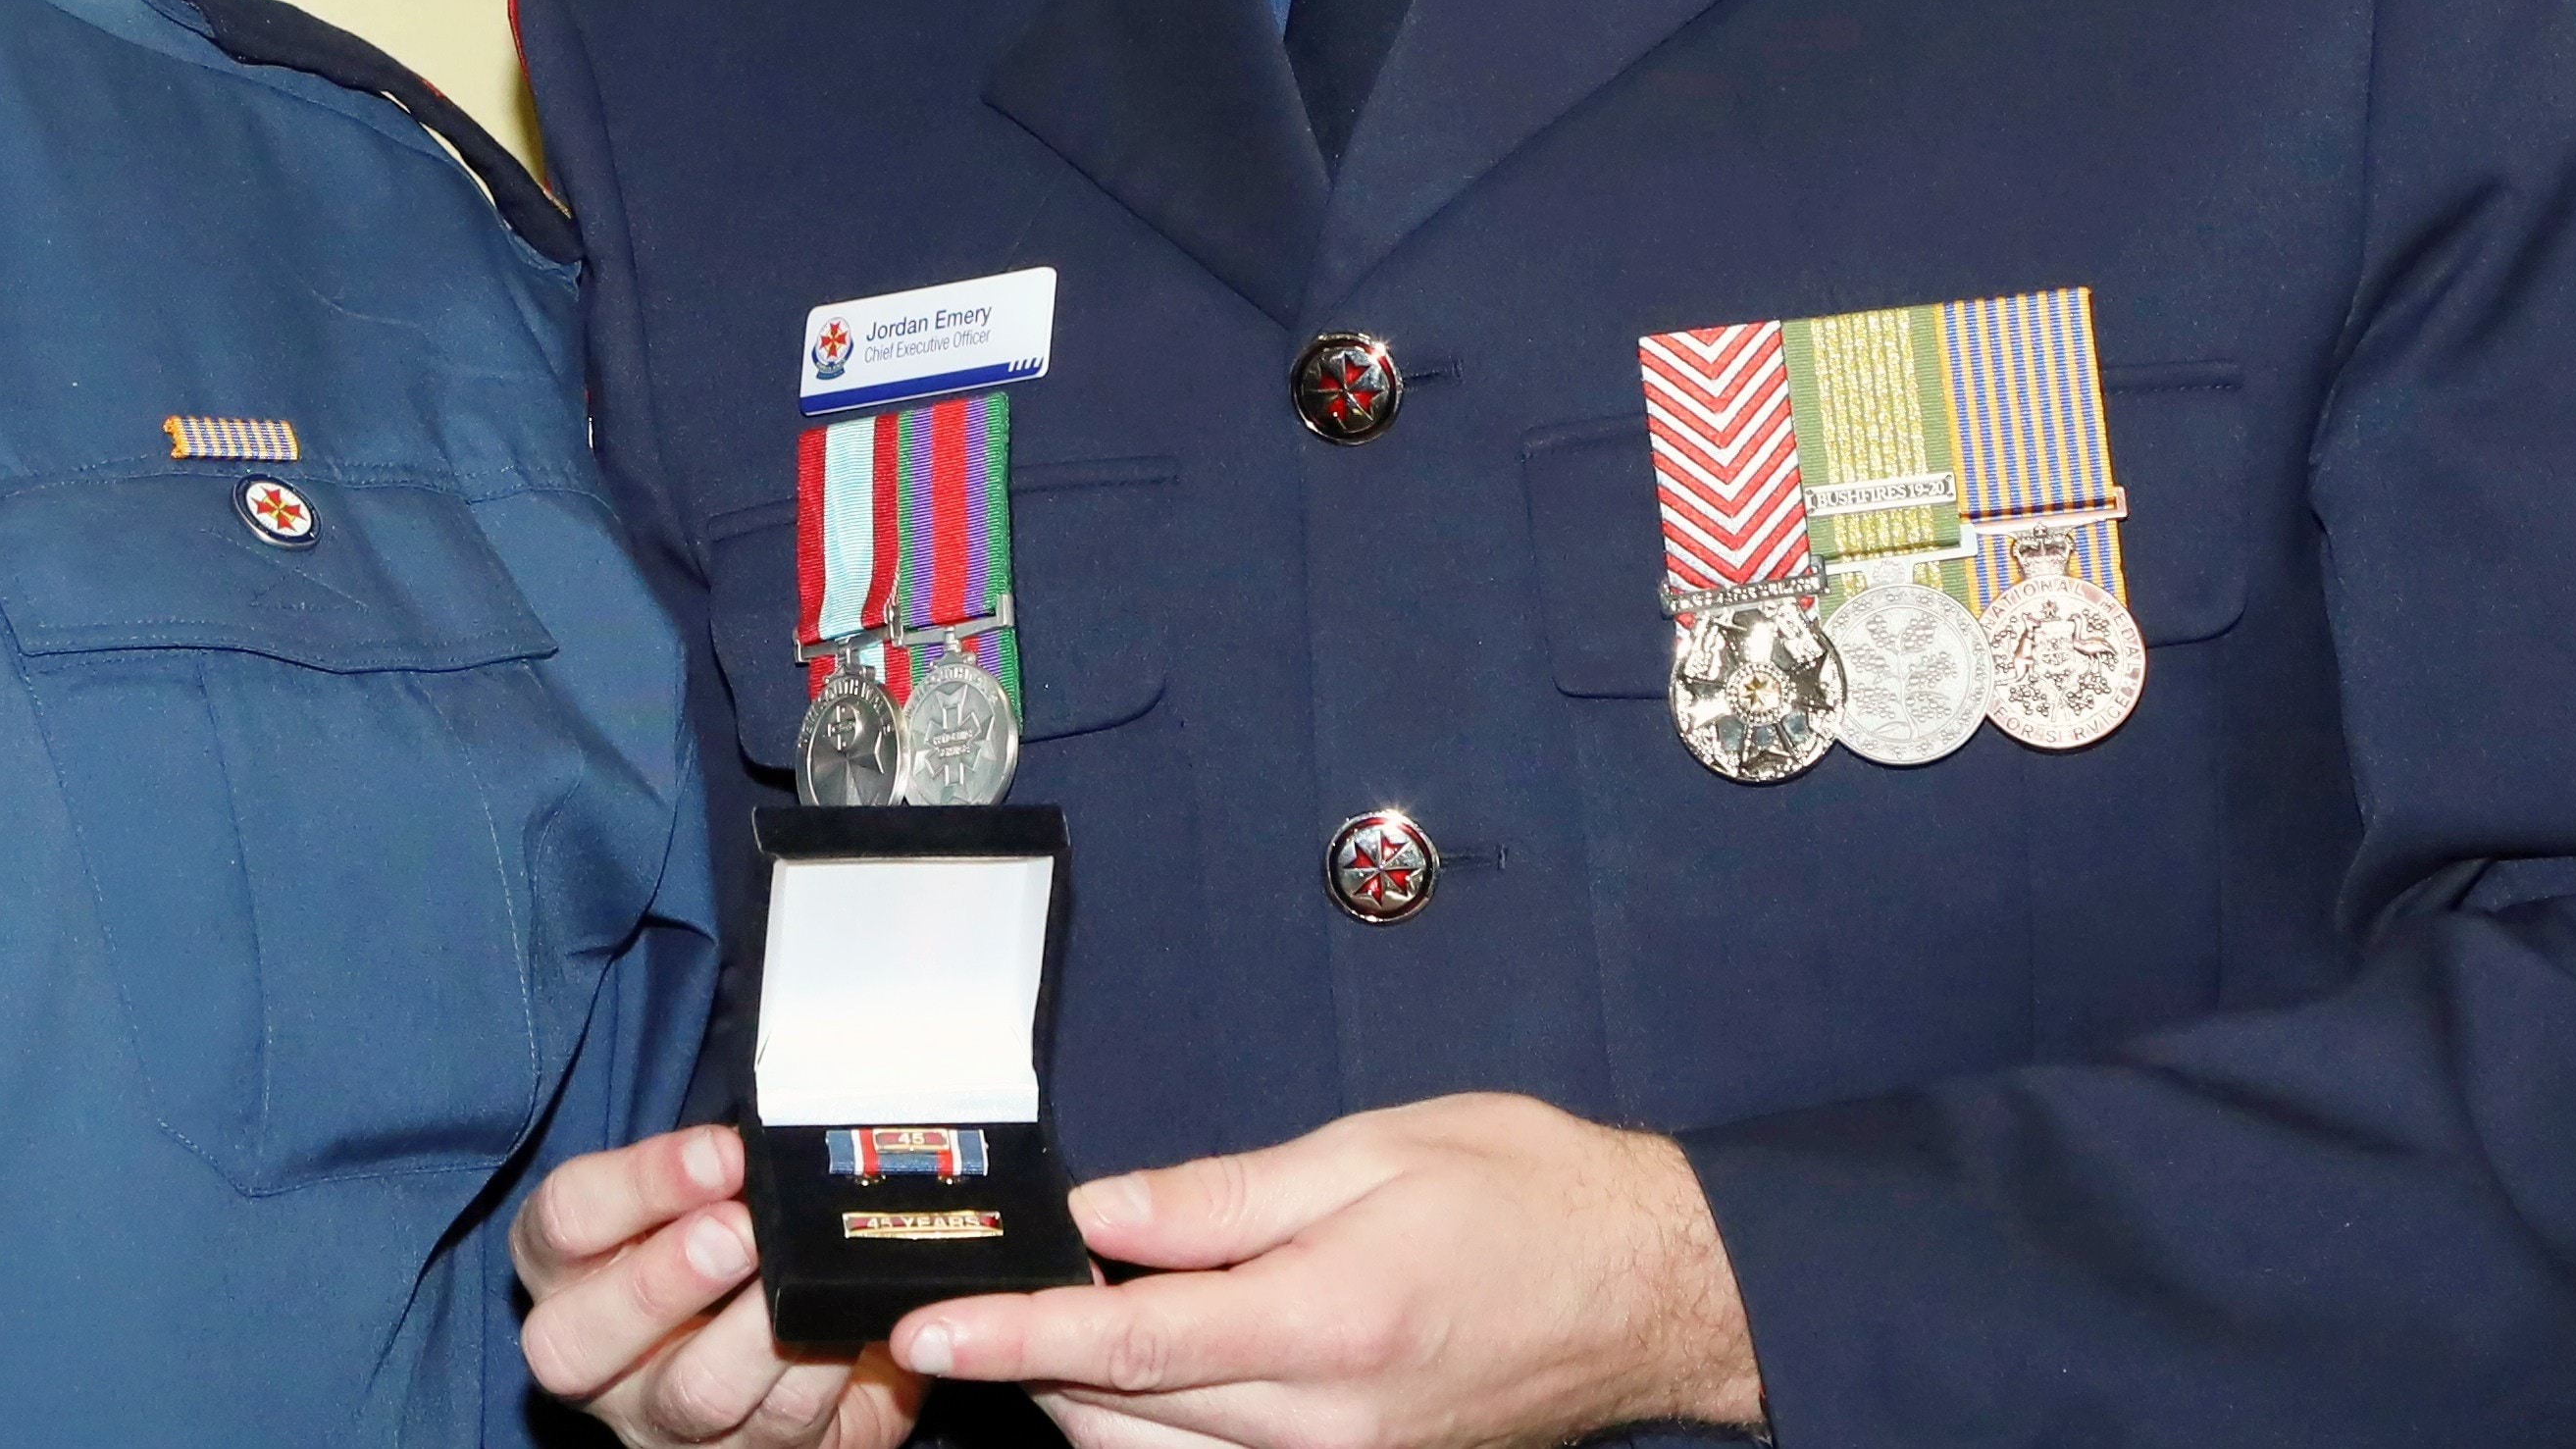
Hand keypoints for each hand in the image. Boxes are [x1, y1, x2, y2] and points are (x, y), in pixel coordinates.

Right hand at [515, 1123, 925, 1448]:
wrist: (808, 1338)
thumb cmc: (739, 1244)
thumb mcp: (705, 1197)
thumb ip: (712, 1168)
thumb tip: (770, 1133)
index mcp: (566, 1266)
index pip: (563, 1220)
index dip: (639, 1184)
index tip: (723, 1152)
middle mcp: (590, 1354)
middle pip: (575, 1340)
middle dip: (662, 1280)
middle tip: (739, 1229)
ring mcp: (659, 1419)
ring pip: (689, 1394)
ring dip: (750, 1334)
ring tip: (796, 1281)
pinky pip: (780, 1423)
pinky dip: (819, 1368)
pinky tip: (844, 1324)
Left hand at [887, 1094, 1760, 1448]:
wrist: (1650, 1288)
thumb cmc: (1525, 1195)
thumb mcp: (1371, 1153)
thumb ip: (1220, 1198)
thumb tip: (1096, 1216)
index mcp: (1328, 1325)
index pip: (1128, 1346)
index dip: (1013, 1336)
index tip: (925, 1327)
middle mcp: (1328, 1425)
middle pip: (1121, 1416)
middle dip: (1038, 1356)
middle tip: (1015, 1271)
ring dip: (1090, 1395)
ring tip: (1081, 1307)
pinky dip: (1159, 1421)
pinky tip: (1159, 1359)